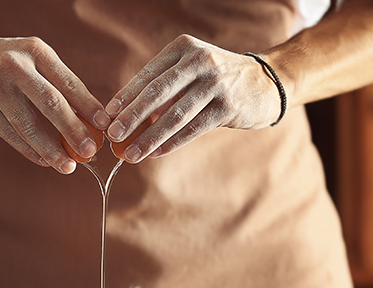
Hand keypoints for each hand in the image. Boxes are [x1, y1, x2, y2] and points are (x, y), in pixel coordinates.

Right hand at [0, 32, 110, 173]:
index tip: (104, 125)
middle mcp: (15, 67)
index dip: (88, 105)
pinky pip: (10, 134)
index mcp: (35, 52)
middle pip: (51, 103)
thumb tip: (90, 118)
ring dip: (51, 149)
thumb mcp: (30, 59)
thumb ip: (57, 84)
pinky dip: (29, 151)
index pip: (67, 82)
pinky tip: (45, 161)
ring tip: (68, 166)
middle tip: (90, 150)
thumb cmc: (3, 62)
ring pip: (28, 125)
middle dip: (73, 130)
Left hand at [104, 35, 283, 162]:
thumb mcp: (190, 71)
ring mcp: (216, 83)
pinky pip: (193, 129)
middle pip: (157, 93)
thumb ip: (163, 89)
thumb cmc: (216, 80)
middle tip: (113, 136)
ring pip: (175, 115)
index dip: (125, 97)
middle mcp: (200, 60)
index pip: (148, 75)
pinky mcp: (228, 106)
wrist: (265, 82)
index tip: (107, 117)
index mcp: (184, 48)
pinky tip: (156, 153)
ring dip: (150, 137)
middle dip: (132, 117)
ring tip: (131, 154)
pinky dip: (172, 143)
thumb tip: (126, 118)